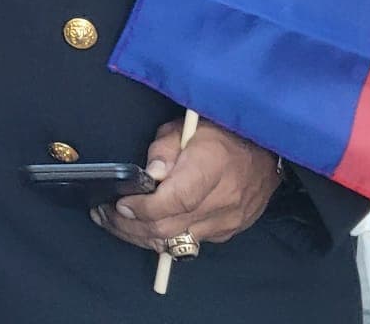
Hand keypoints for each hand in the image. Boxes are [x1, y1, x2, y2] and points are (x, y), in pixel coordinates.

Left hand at [92, 117, 280, 251]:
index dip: (142, 208)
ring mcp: (228, 220)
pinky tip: (145, 226)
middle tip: (104, 215)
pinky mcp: (228, 231)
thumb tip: (149, 174)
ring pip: (177, 242)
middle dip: (130, 226)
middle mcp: (222, 200)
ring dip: (142, 236)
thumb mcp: (186, 126)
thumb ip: (163, 149)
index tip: (119, 204)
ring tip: (116, 223)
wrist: (265, 150)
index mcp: (211, 167)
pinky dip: (165, 237)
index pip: (174, 200)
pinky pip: (190, 243)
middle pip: (170, 228)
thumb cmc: (221, 132)